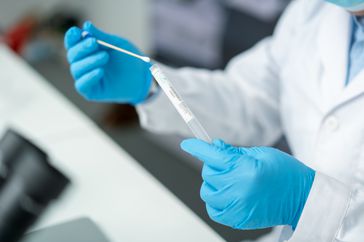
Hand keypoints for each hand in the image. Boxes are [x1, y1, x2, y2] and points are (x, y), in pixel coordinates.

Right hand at [64, 21, 151, 103]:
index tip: (76, 32)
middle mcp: (82, 64)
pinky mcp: (90, 92)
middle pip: (72, 55)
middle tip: (94, 42)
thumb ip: (101, 36)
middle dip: (82, 48)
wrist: (141, 77)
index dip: (72, 38)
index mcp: (86, 51)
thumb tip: (86, 26)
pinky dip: (89, 77)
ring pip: (77, 69)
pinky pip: (82, 85)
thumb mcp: (116, 44)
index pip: (72, 43)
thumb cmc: (128, 59)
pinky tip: (100, 71)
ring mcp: (85, 78)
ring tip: (105, 56)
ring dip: (89, 61)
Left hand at [181, 139, 314, 229]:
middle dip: (214, 165)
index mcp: (247, 169)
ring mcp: (238, 207)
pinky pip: (213, 209)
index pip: (213, 156)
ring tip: (230, 180)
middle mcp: (240, 189)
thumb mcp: (261, 153)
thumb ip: (234, 152)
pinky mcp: (238, 220)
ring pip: (207, 191)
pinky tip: (227, 194)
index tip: (187, 144)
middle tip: (228, 164)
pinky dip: (215, 200)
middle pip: (208, 173)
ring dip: (214, 183)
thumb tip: (213, 146)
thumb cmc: (285, 173)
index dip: (196, 147)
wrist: (302, 198)